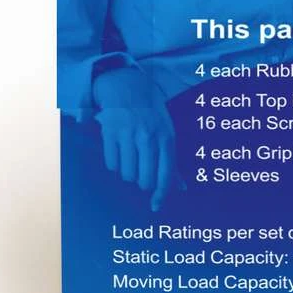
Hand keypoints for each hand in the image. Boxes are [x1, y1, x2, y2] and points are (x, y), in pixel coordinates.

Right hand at [93, 67, 177, 211]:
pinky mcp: (110, 132)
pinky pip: (111, 164)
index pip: (166, 174)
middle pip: (144, 179)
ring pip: (126, 174)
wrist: (128, 86)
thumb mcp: (167, 132)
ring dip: (128, 173)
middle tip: (141, 175)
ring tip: (130, 159)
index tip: (156, 205)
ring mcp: (129, 134)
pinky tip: (119, 152)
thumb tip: (182, 188)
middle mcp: (149, 137)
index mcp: (167, 137)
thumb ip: (172, 161)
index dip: (161, 194)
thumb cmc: (152, 114)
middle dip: (142, 183)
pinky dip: (115, 164)